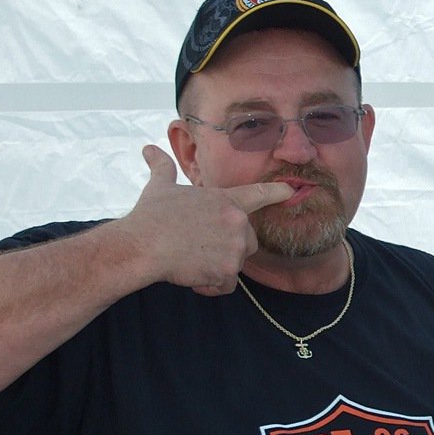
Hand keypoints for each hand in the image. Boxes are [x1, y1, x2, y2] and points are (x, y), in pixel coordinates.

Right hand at [122, 146, 292, 294]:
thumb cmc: (150, 216)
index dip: (278, 192)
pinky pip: (227, 285)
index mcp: (227, 200)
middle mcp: (237, 222)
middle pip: (248, 240)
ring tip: (191, 258)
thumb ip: (162, 168)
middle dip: (228, 246)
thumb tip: (149, 149)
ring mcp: (235, 247)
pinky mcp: (228, 270)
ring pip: (236, 263)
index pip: (261, 193)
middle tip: (198, 244)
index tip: (292, 190)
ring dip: (217, 267)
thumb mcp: (160, 187)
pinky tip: (192, 276)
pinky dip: (211, 285)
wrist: (141, 245)